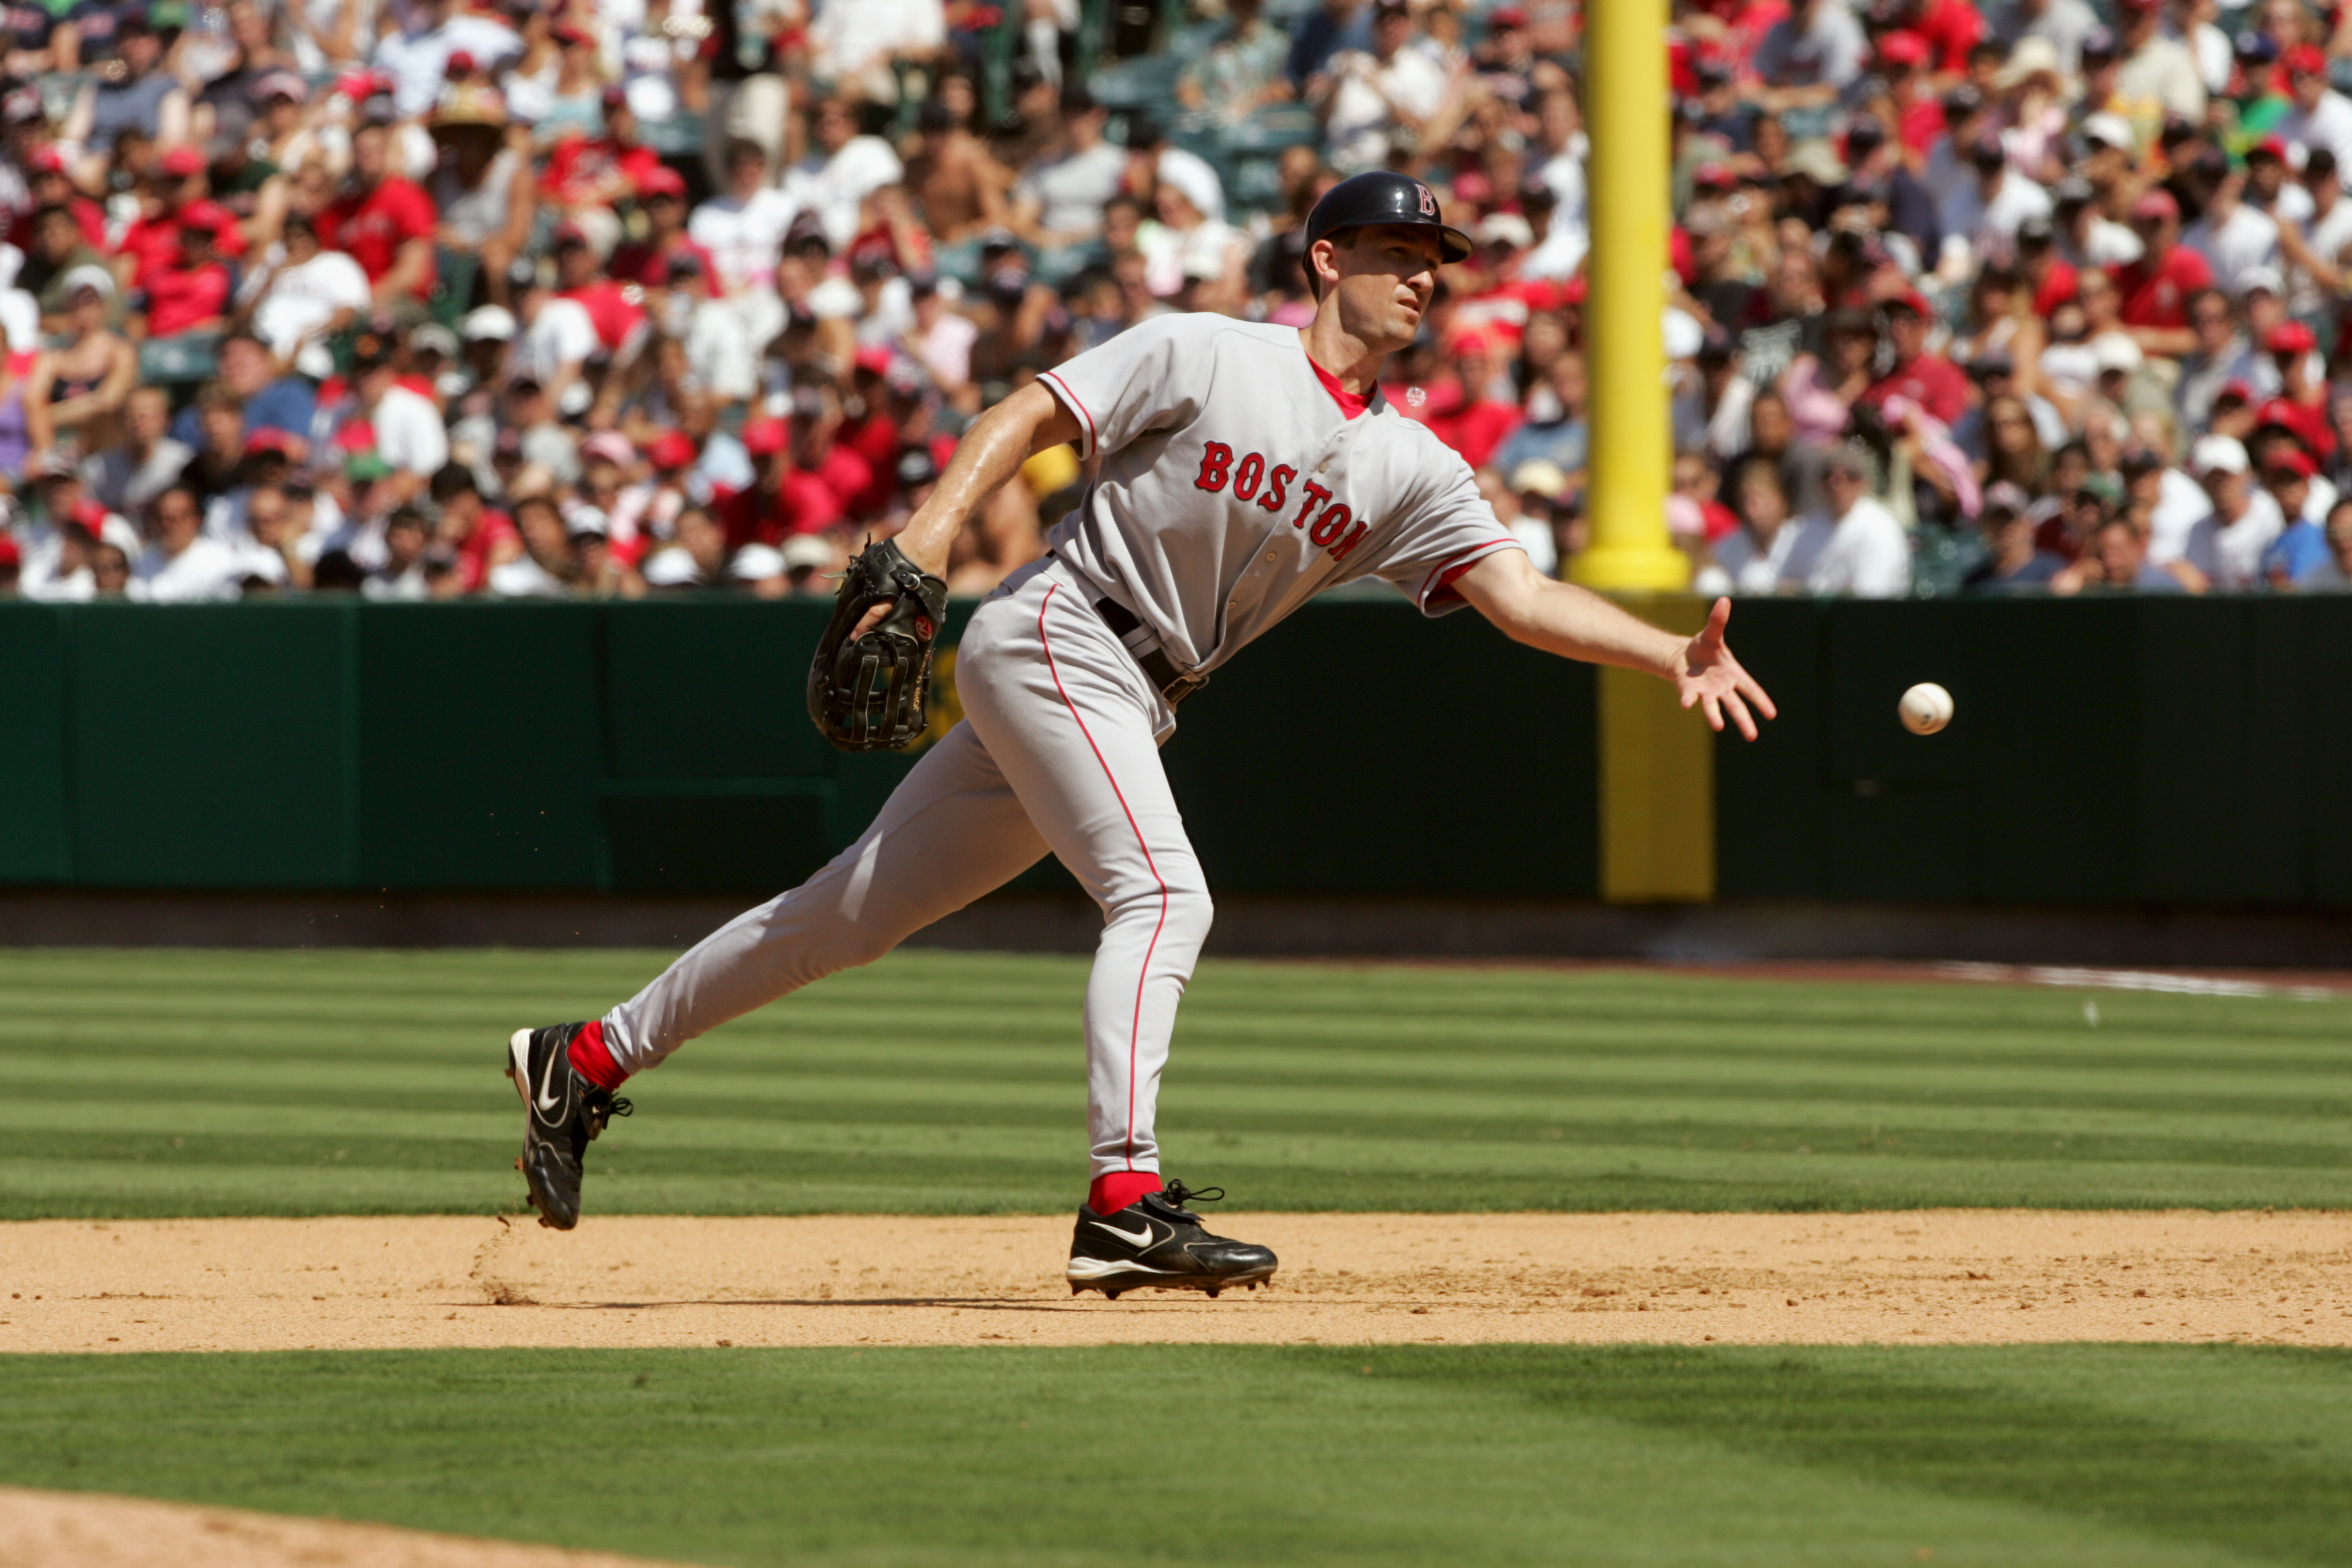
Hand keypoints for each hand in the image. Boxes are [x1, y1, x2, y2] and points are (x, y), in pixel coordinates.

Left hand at [1673, 597, 1775, 740]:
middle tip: (1752, 736)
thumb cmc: (1702, 648)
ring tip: (1718, 726)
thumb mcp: (1711, 633)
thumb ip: (1718, 620)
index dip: (1761, 701)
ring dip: (1715, 716)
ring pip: (1714, 707)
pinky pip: (1690, 698)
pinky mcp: (1690, 692)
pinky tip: (1686, 705)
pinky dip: (1689, 701)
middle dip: (1744, 720)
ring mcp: (1707, 692)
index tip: (1772, 714)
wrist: (1680, 655)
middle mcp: (1722, 688)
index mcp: (1733, 675)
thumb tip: (1724, 600)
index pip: (1751, 689)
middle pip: (1736, 706)